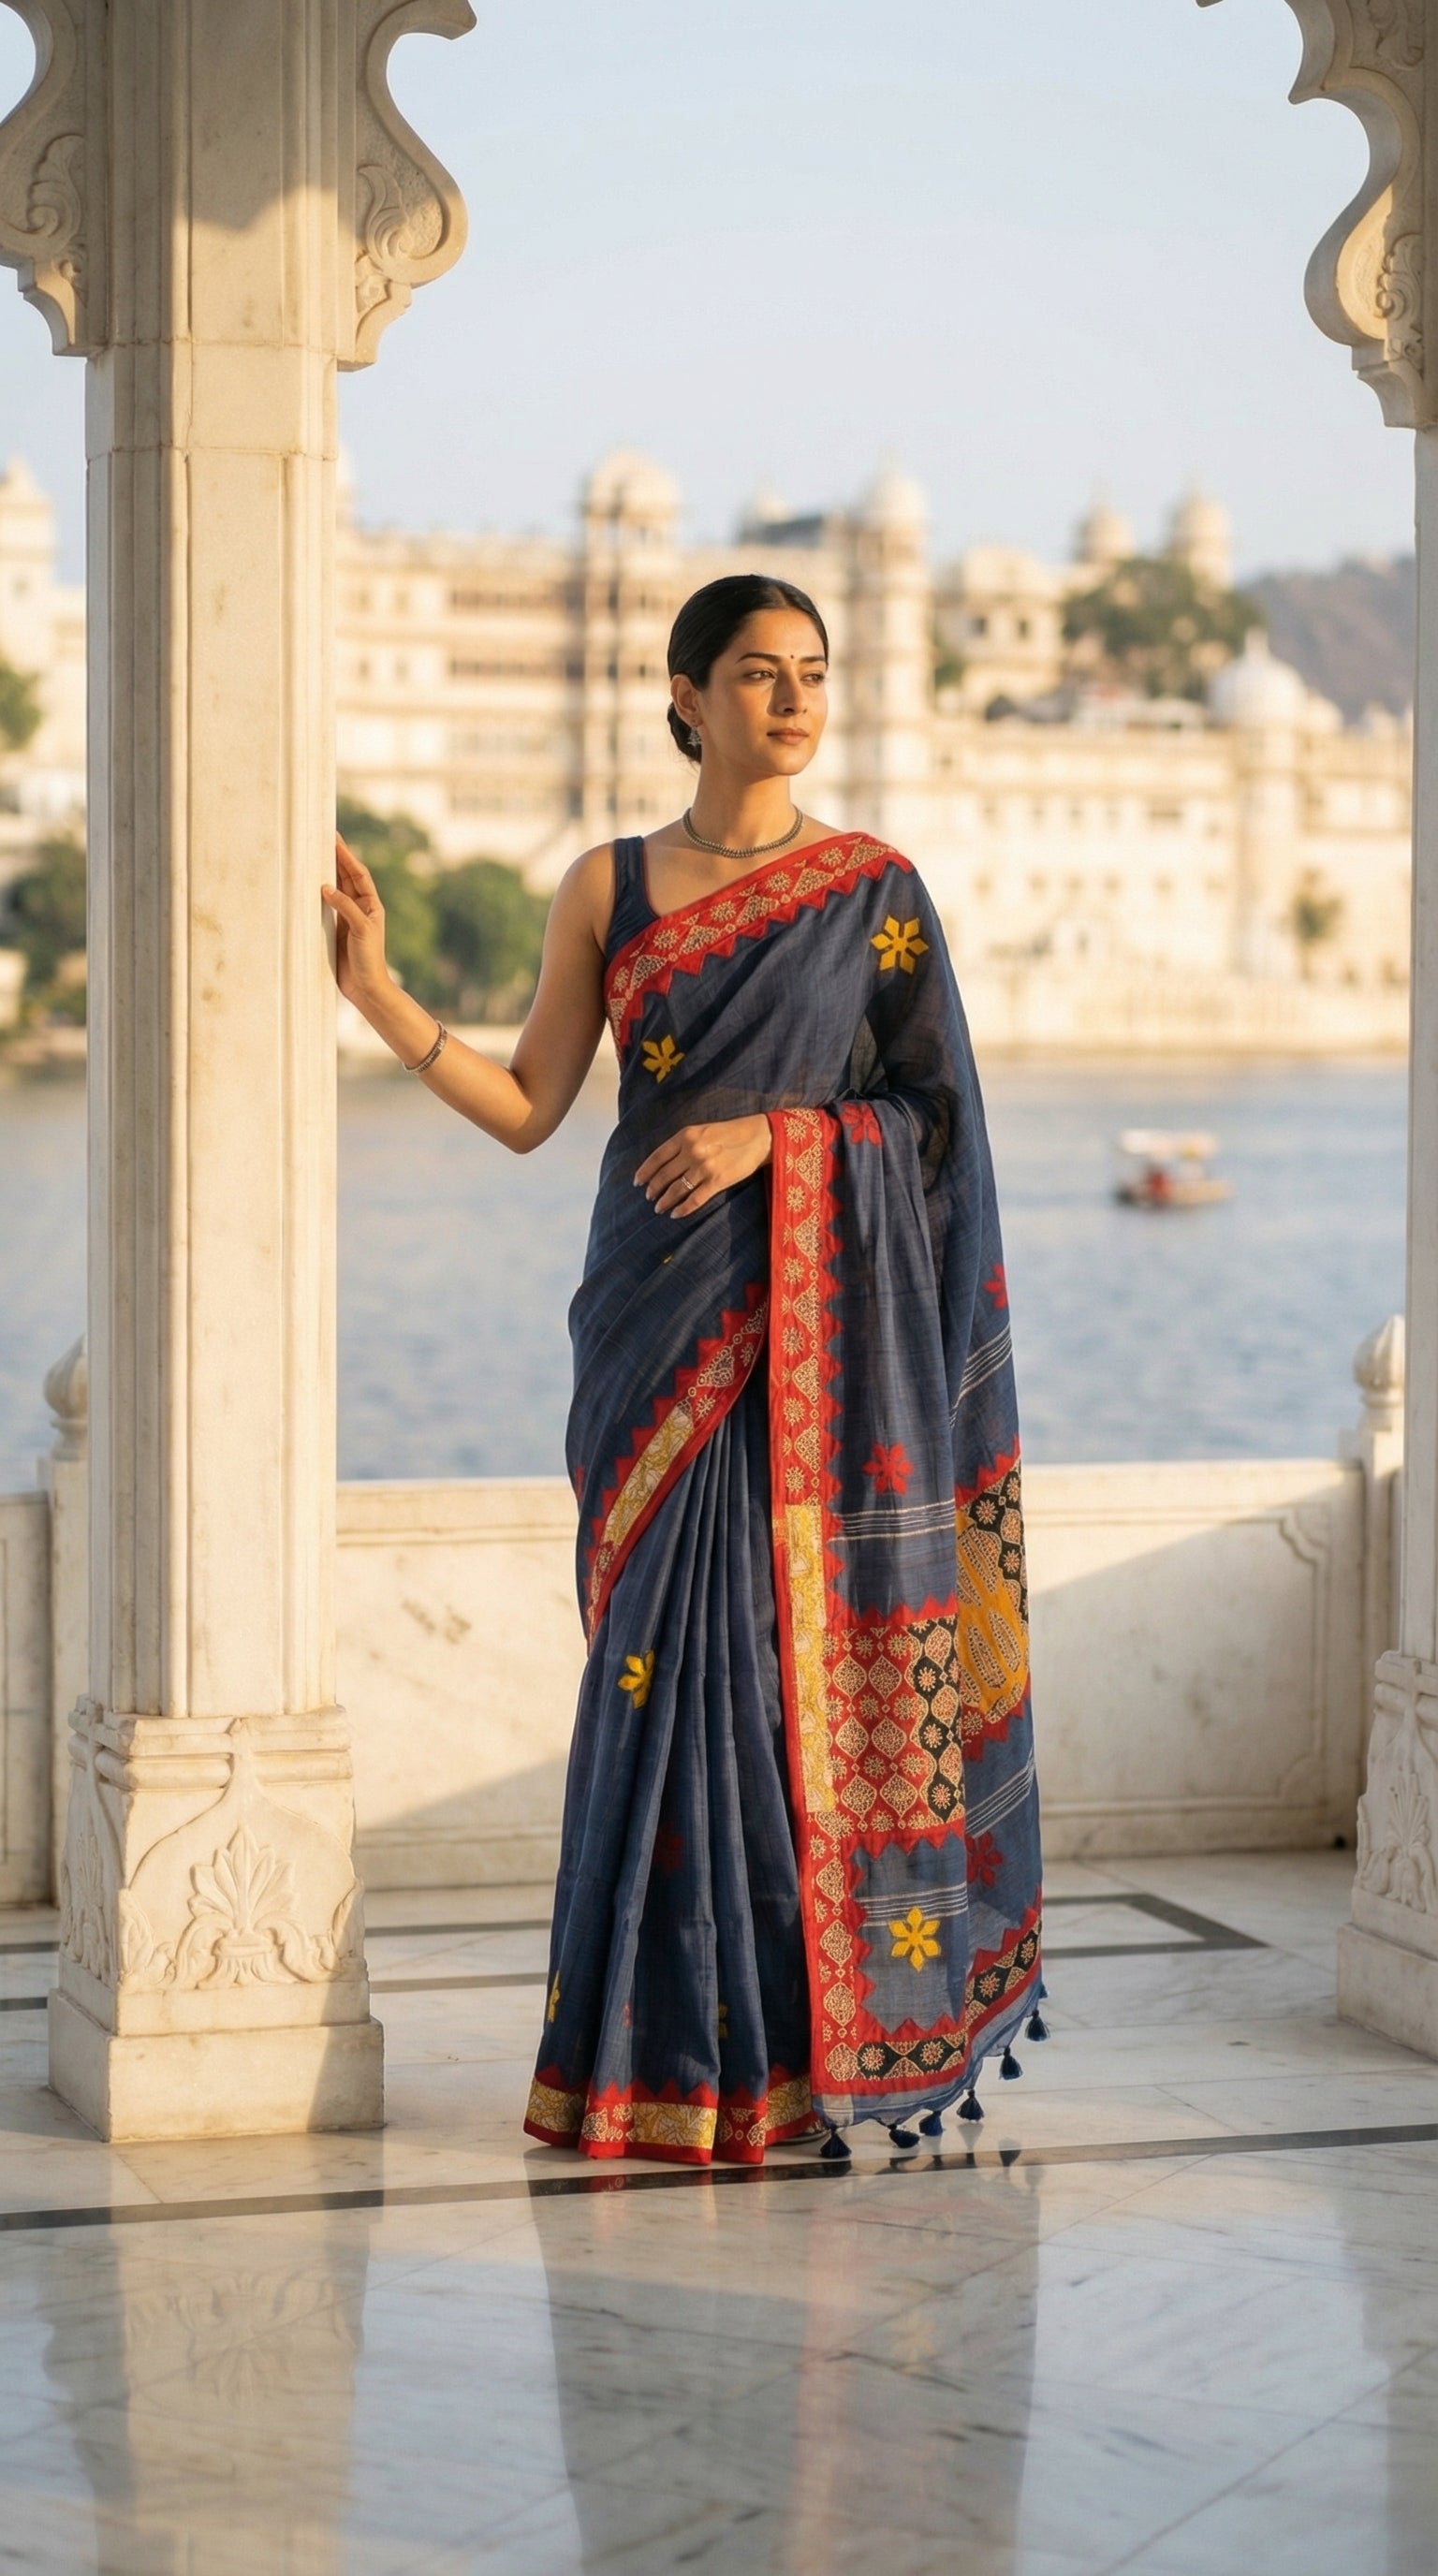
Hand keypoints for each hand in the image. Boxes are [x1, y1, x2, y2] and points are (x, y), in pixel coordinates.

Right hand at [321, 836, 394, 1012]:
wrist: (365, 987)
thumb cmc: (369, 960)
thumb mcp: (361, 930)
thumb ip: (345, 907)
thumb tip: (326, 888)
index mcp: (371, 906)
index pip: (359, 875)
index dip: (347, 856)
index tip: (335, 839)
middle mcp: (360, 909)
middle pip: (347, 877)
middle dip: (337, 858)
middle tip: (324, 839)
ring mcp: (347, 918)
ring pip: (336, 890)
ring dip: (327, 873)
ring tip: (315, 855)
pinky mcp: (335, 930)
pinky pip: (326, 907)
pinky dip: (318, 894)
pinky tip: (310, 886)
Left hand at [635, 1115, 772, 1217]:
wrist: (759, 1137)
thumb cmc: (730, 1133)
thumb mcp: (702, 1131)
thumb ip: (683, 1144)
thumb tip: (664, 1163)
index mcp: (686, 1136)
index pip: (657, 1157)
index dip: (645, 1171)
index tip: (637, 1182)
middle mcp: (692, 1151)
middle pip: (664, 1175)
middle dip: (653, 1188)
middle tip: (648, 1196)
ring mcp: (704, 1167)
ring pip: (676, 1189)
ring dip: (665, 1201)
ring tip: (658, 1207)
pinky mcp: (717, 1181)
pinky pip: (694, 1199)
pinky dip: (683, 1209)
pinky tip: (675, 1214)